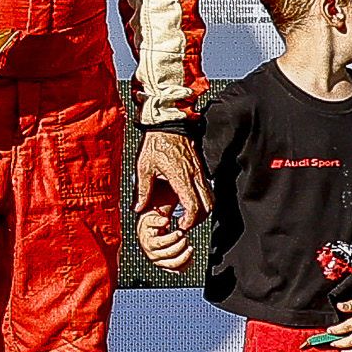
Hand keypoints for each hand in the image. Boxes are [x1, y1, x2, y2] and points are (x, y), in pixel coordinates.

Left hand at [134, 128, 207, 243]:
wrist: (169, 125)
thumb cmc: (156, 143)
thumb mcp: (144, 167)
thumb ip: (142, 189)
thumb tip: (139, 207)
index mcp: (181, 177)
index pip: (193, 206)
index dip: (190, 220)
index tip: (182, 225)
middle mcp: (195, 176)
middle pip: (208, 206)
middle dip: (199, 219)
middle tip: (185, 224)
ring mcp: (200, 172)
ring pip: (211, 198)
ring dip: (203, 210)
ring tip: (188, 215)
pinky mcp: (201, 169)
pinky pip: (208, 189)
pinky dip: (203, 199)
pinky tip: (190, 201)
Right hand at [137, 203, 198, 269]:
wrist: (147, 234)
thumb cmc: (150, 225)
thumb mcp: (150, 219)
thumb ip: (157, 219)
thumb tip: (165, 221)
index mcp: (148, 243)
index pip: (161, 243)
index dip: (172, 238)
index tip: (180, 232)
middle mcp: (152, 255)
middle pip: (168, 253)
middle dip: (180, 245)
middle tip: (185, 238)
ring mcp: (159, 262)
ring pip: (173, 264)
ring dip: (184, 256)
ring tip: (190, 248)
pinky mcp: (165, 266)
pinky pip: (176, 269)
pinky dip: (185, 265)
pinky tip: (190, 256)